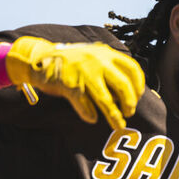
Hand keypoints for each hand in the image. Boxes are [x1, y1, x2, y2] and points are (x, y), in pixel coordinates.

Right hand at [5, 36, 144, 129]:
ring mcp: (84, 73)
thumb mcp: (94, 56)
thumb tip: (133, 89)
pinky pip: (85, 105)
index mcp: (106, 53)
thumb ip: (111, 67)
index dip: (138, 85)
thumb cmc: (71, 62)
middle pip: (123, 86)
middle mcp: (97, 62)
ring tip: (118, 125)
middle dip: (130, 103)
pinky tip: (92, 119)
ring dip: (114, 116)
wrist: (39, 59)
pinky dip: (90, 115)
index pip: (132, 69)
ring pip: (106, 100)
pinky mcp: (70, 85)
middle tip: (129, 112)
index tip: (138, 96)